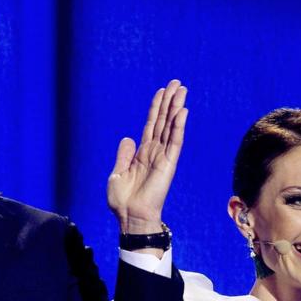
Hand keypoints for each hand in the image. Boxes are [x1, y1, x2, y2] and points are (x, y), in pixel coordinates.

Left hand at [107, 80, 187, 234]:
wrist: (130, 217)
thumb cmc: (123, 200)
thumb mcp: (117, 173)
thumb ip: (124, 155)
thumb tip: (128, 138)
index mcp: (142, 153)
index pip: (151, 125)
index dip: (156, 108)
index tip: (162, 91)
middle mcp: (154, 152)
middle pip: (163, 121)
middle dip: (170, 101)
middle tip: (177, 83)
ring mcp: (162, 157)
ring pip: (171, 127)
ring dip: (177, 108)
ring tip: (182, 90)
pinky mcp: (168, 164)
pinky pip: (175, 142)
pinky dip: (179, 127)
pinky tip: (182, 112)